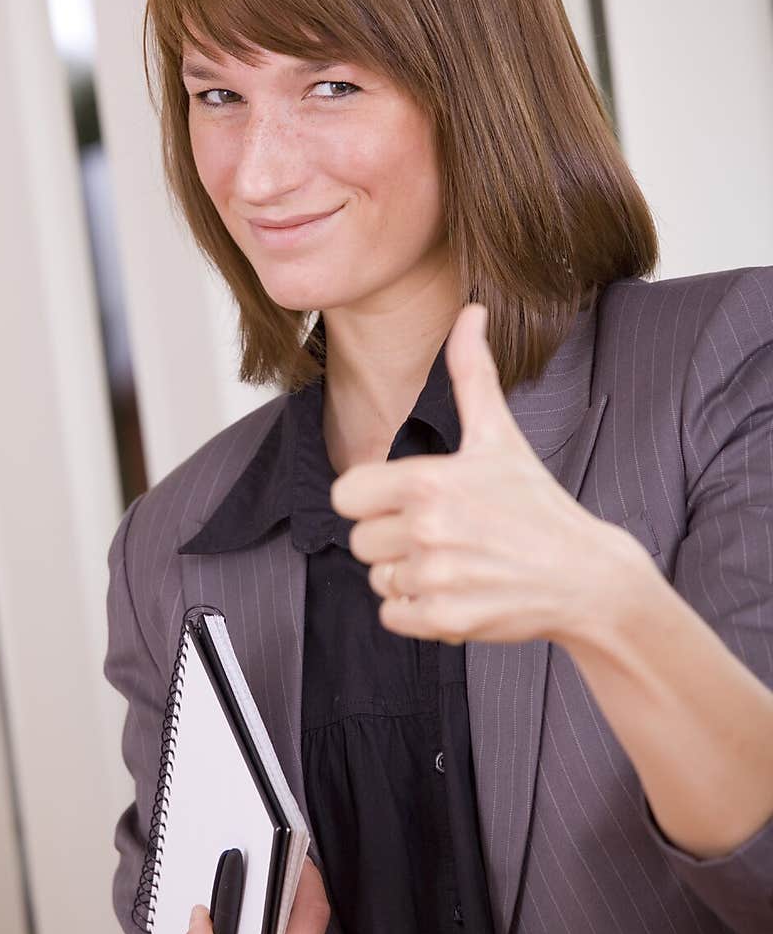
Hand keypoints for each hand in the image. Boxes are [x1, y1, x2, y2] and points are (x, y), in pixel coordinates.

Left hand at [330, 303, 610, 647]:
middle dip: (392, 540)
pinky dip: (418, 611)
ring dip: (407, 576)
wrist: (586, 576)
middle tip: (440, 534)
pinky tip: (457, 591)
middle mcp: (428, 530)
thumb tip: (470, 313)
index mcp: (430, 481)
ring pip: (379, 579)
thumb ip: (471, 373)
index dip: (371, 499)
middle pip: (359, 542)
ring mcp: (436, 578)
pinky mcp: (445, 621)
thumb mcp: (500, 435)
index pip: (347, 495)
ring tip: (454, 562)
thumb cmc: (537, 505)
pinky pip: (393, 616)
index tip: (404, 500)